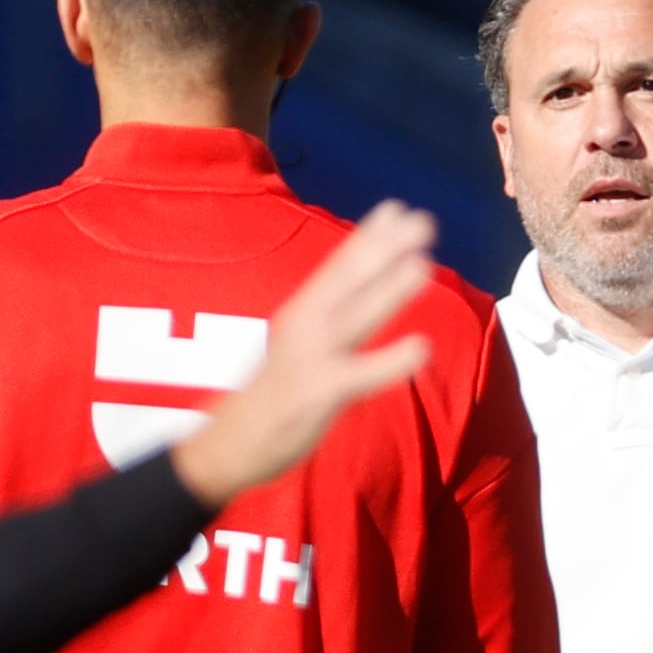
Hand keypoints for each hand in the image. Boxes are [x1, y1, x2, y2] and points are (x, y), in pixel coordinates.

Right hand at [172, 201, 434, 506]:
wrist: (229, 444)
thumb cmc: (273, 394)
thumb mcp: (298, 345)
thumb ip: (329, 320)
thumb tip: (361, 298)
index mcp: (301, 314)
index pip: (337, 268)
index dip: (367, 237)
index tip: (396, 208)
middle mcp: (304, 327)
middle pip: (347, 280)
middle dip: (383, 248)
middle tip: (421, 220)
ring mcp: (310, 359)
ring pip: (354, 317)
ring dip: (388, 290)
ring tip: (424, 264)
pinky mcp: (317, 394)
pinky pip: (359, 376)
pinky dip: (389, 361)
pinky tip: (421, 349)